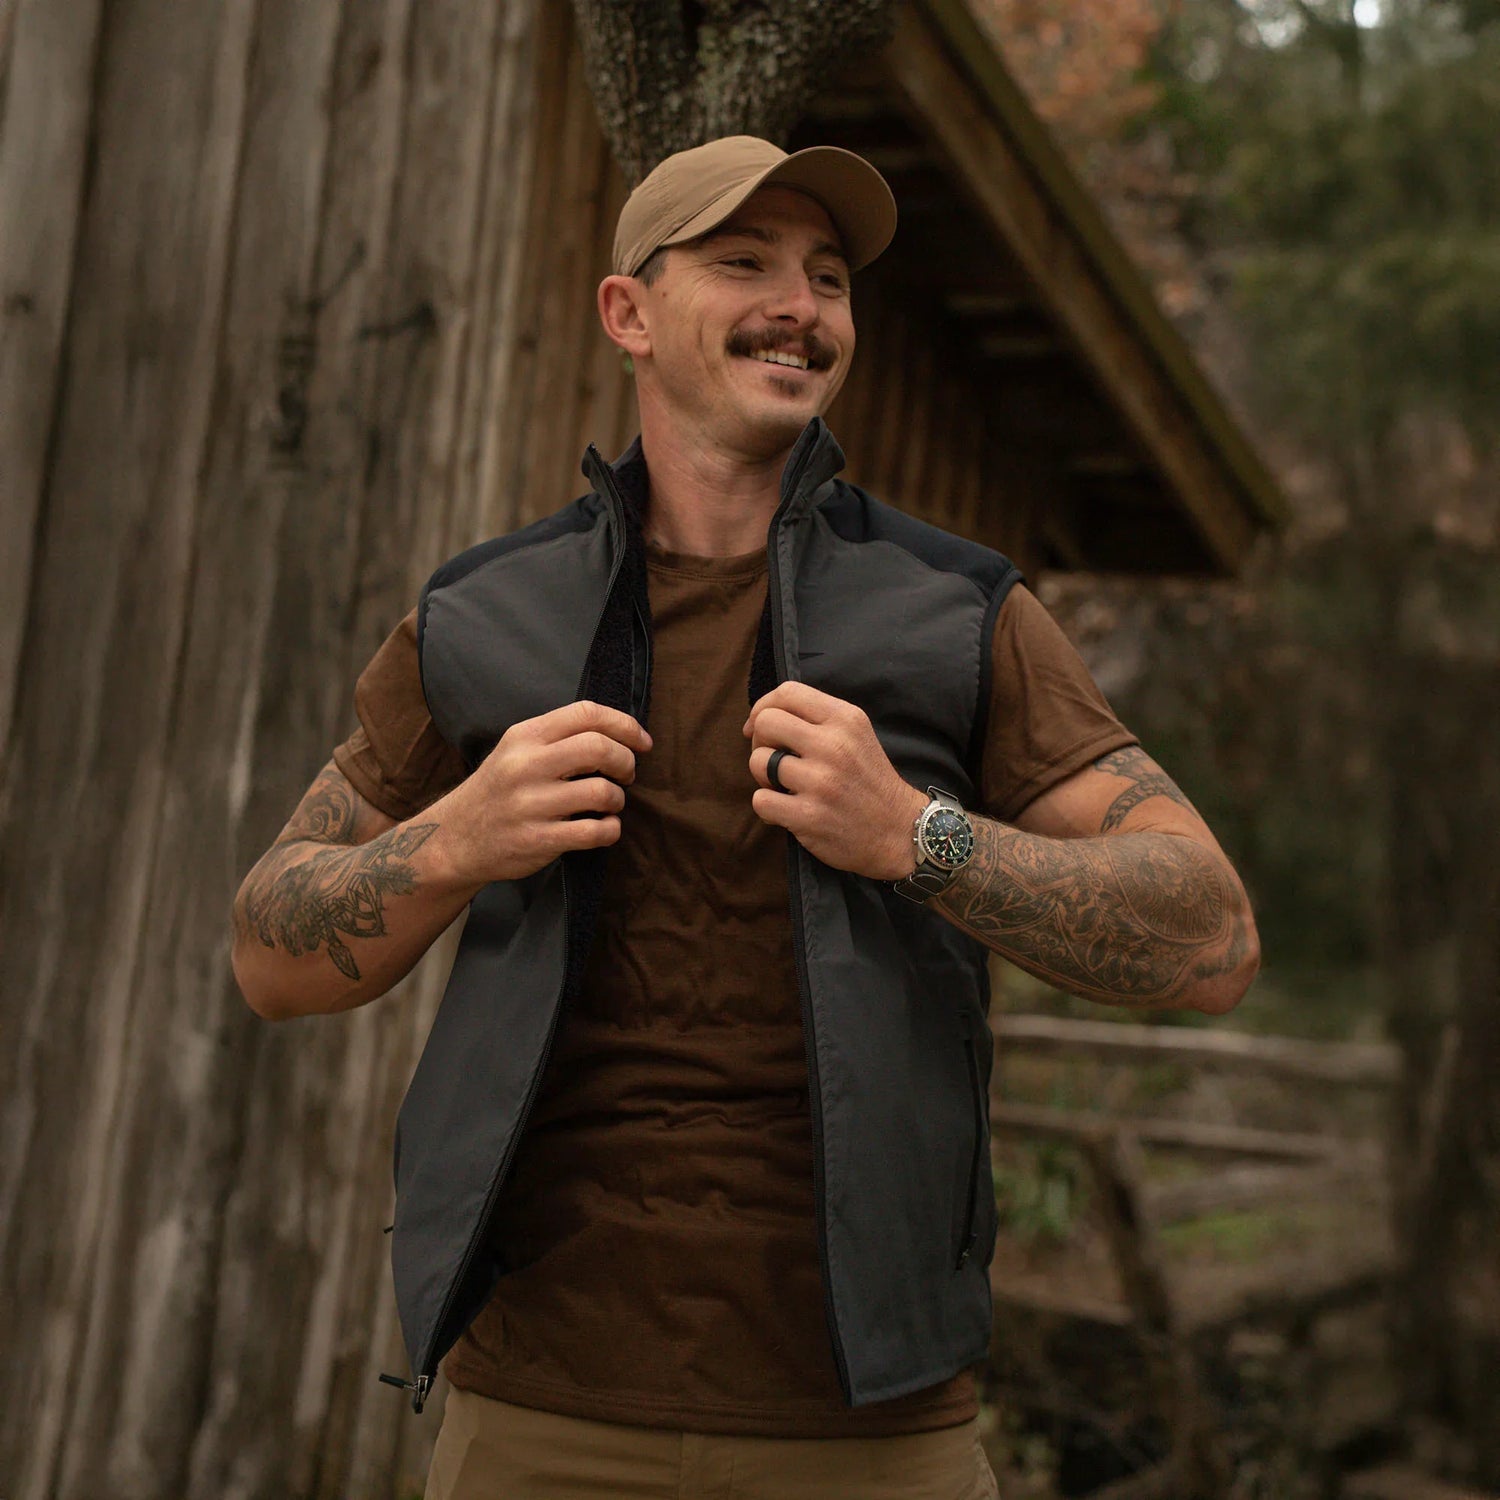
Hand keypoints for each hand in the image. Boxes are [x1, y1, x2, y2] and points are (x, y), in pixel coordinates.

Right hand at [430, 700, 650, 886]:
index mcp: (525, 736)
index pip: (586, 713)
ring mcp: (530, 804)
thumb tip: (620, 733)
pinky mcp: (538, 839)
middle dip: (626, 761)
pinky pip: (595, 832)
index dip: (625, 724)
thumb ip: (559, 737)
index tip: (642, 742)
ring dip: (617, 800)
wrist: (455, 838)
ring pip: (602, 792)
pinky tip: (604, 828)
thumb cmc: (499, 790)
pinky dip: (611, 830)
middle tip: (626, 774)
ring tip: (609, 804)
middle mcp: (526, 765)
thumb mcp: (517, 750)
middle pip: (599, 748)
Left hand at [743, 682, 926, 879]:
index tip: (757, 726)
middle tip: (773, 760)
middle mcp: (833, 745)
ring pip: (758, 761)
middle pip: (766, 722)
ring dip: (763, 777)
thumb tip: (763, 717)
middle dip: (760, 741)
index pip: (788, 692)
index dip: (763, 707)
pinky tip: (787, 810)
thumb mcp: (858, 735)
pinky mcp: (808, 815)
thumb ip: (819, 720)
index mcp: (845, 719)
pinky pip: (760, 800)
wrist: (900, 831)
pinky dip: (768, 806)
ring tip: (785, 787)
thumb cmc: (870, 782)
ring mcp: (820, 781)